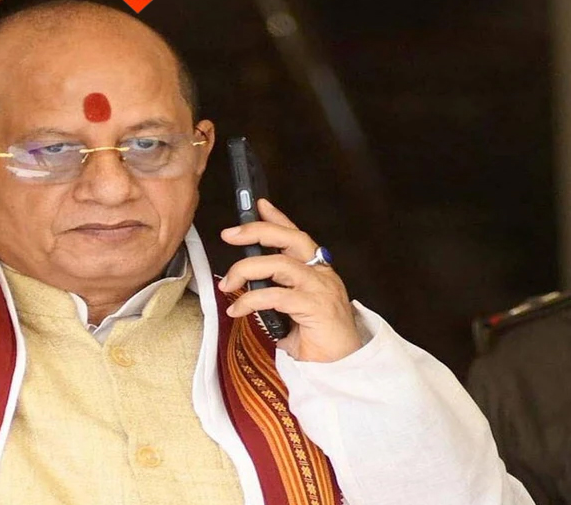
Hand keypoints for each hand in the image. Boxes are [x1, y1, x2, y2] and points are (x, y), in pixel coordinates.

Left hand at [220, 199, 360, 362]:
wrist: (342, 366)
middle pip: (291, 239)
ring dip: (247, 269)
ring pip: (280, 264)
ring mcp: (321, 289)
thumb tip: (249, 284)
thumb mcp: (292, 309)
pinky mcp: (315, 307)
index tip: (259, 204)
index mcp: (318, 271)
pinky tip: (238, 309)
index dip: (278, 218)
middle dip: (257, 231)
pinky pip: (275, 296)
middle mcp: (322, 274)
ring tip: (228, 283)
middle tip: (230, 235)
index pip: (297, 236)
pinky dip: (251, 300)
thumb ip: (277, 291)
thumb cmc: (318, 338)